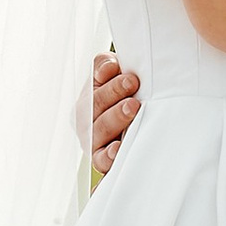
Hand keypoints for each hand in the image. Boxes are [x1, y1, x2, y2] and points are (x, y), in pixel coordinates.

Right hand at [89, 53, 141, 174]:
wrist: (139, 116)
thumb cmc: (125, 94)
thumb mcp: (115, 73)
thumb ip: (105, 65)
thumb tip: (107, 69)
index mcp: (87, 98)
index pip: (94, 89)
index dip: (111, 85)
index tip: (131, 79)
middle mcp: (85, 121)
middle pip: (95, 108)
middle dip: (114, 98)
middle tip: (133, 94)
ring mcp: (93, 141)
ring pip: (99, 132)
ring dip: (115, 120)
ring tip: (132, 109)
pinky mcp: (101, 161)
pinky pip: (101, 160)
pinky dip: (108, 156)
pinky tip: (118, 148)